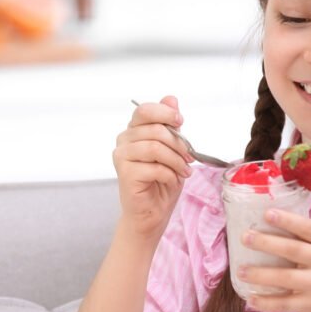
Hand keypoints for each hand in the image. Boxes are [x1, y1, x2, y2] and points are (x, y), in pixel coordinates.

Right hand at [113, 96, 193, 241]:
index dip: (165, 112)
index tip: (180, 121)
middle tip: (188, 159)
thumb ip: (170, 125)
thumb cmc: (162, 181)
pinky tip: (171, 181)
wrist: (152, 213)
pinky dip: (169, 175)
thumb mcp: (173, 149)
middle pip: (155, 129)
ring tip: (183, 172)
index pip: (144, 110)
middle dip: (179, 144)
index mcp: (134, 131)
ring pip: (155, 147)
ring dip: (176, 161)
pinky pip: (154, 167)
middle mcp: (124, 140)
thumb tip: (171, 98)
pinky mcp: (125, 174)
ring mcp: (122, 156)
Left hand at [237, 208, 310, 311]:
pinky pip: (285, 303)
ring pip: (286, 277)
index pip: (308, 227)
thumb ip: (303, 238)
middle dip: (267, 243)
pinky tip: (250, 299)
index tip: (267, 214)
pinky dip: (266, 302)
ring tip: (240, 270)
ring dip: (260, 274)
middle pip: (293, 250)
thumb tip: (263, 220)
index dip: (287, 220)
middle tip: (245, 237)